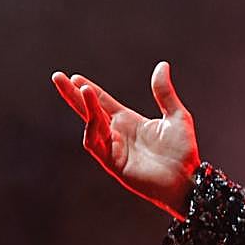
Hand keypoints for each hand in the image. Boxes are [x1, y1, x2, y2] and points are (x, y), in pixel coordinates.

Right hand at [51, 61, 201, 219]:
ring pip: (91, 124)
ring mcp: (113, 148)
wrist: (187, 180)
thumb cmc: (183, 152)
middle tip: (57, 76)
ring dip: (86, 107)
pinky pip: (96, 145)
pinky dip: (92, 130)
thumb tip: (162, 65)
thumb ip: (164, 92)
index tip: (75, 77)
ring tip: (83, 89)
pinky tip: (93, 117)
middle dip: (72, 94)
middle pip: (88, 110)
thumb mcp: (177, 115)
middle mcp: (117, 133)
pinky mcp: (113, 163)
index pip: (103, 102)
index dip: (89, 90)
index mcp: (129, 121)